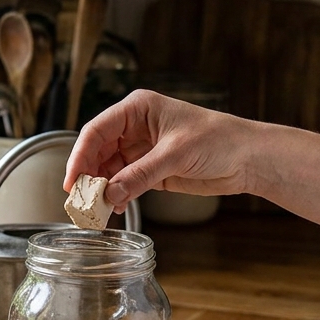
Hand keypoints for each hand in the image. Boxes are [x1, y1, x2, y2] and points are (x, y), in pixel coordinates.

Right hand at [65, 90, 256, 208]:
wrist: (248, 158)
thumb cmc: (218, 140)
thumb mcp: (175, 155)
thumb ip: (140, 175)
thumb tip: (109, 195)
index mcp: (138, 109)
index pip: (97, 130)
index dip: (79, 155)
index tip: (71, 181)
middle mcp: (135, 127)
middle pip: (97, 151)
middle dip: (88, 175)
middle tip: (79, 201)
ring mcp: (141, 149)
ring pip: (108, 169)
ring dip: (101, 189)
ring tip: (95, 210)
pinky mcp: (150, 170)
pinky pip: (124, 183)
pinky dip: (116, 196)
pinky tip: (113, 209)